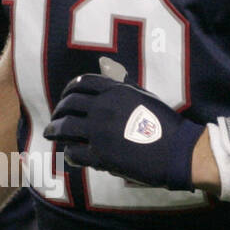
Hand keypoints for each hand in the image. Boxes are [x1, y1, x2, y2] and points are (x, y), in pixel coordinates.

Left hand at [44, 73, 203, 189]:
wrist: (178, 150)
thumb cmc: (164, 124)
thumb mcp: (143, 96)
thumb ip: (123, 86)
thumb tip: (109, 73)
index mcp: (114, 91)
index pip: (81, 84)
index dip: (68, 91)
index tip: (65, 99)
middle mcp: (103, 108)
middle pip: (68, 104)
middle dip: (58, 111)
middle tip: (55, 118)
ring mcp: (100, 132)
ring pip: (65, 127)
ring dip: (55, 129)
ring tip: (51, 133)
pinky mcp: (101, 156)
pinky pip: (74, 152)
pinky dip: (69, 152)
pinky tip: (71, 154)